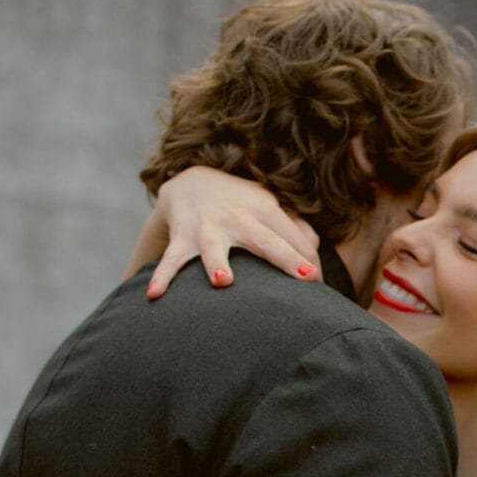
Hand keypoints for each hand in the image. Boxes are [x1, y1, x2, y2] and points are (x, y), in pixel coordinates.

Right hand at [143, 167, 321, 297]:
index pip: (295, 239)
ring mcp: (208, 228)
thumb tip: (314, 250)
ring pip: (213, 247)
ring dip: (216, 263)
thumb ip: (295, 227)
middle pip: (266, 240)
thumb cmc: (240, 202)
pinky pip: (172, 260)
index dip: (311, 264)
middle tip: (307, 277)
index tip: (323, 289)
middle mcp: (238, 217)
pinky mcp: (182, 238)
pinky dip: (162, 276)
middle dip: (286, 258)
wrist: (191, 181)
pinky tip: (154, 295)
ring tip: (222, 282)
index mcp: (265, 209)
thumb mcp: (269, 206)